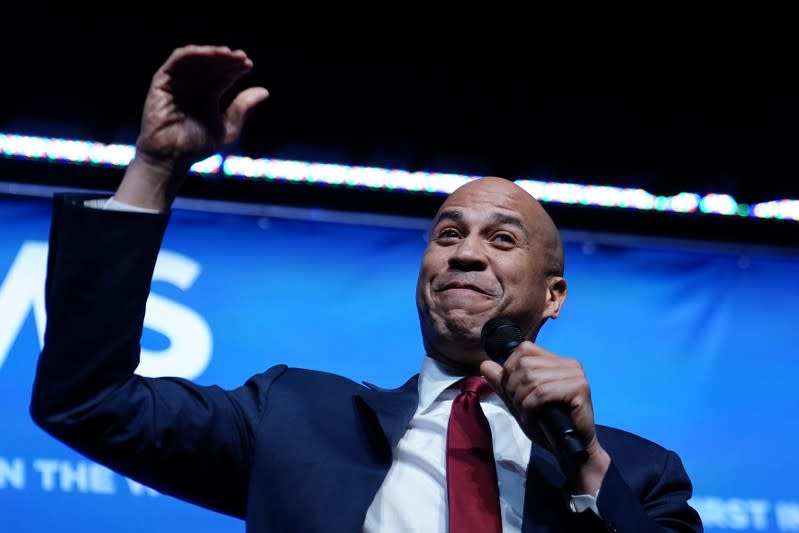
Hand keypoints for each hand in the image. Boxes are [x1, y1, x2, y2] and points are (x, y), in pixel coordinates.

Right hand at [116, 45, 269, 209]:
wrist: (172, 157)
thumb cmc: (197, 147)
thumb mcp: (228, 128)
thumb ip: (242, 109)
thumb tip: (265, 91)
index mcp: (209, 94)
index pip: (225, 75)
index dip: (236, 68)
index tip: (249, 65)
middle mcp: (194, 85)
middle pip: (212, 64)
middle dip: (227, 59)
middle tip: (241, 57)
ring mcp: (178, 82)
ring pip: (196, 59)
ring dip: (211, 53)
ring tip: (228, 54)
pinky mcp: (162, 81)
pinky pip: (177, 61)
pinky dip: (192, 54)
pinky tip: (208, 53)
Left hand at [480, 342, 609, 493]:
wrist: (568, 450)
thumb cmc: (546, 426)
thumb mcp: (519, 402)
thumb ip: (503, 384)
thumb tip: (485, 364)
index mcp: (556, 361)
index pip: (524, 349)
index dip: (510, 370)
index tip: (512, 393)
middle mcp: (568, 363)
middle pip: (524, 364)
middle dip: (513, 388)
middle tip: (520, 408)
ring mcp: (576, 374)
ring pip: (532, 378)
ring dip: (521, 400)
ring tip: (526, 414)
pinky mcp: (580, 388)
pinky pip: (542, 392)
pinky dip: (530, 407)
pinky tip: (533, 418)